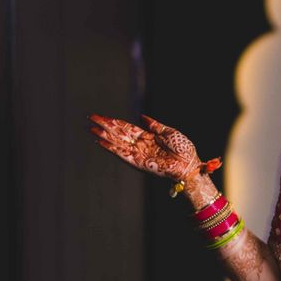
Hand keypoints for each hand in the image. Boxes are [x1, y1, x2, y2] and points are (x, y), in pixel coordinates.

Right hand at [87, 113, 220, 185]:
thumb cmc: (184, 149)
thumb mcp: (168, 132)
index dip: (114, 122)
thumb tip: (141, 117)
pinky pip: (123, 154)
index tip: (102, 117)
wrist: (189, 164)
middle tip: (91, 118)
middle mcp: (140, 145)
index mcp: (147, 137)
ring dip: (104, 136)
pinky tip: (102, 142)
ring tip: (92, 129)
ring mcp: (138, 154)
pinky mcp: (139, 162)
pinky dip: (111, 148)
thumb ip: (154, 125)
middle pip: (119, 133)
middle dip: (105, 126)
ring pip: (117, 143)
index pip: (126, 128)